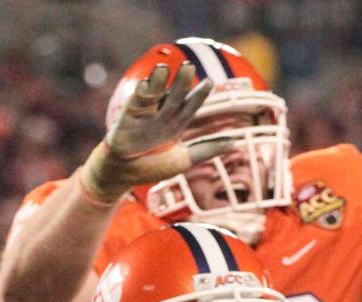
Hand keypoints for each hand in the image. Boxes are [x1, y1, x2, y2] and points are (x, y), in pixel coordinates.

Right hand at [80, 63, 233, 203]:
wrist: (126, 175)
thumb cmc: (153, 166)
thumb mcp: (185, 158)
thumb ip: (207, 149)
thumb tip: (235, 142)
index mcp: (174, 123)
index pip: (189, 106)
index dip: (198, 95)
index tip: (209, 82)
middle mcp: (160, 115)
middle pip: (172, 96)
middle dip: (180, 83)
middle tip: (190, 67)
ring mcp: (143, 116)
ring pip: (152, 96)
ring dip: (158, 82)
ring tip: (164, 69)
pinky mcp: (126, 119)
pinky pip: (133, 105)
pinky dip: (138, 96)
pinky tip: (144, 85)